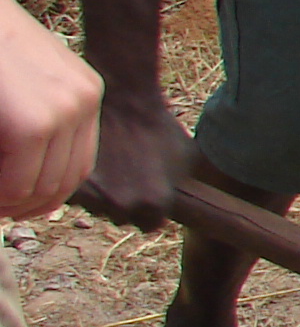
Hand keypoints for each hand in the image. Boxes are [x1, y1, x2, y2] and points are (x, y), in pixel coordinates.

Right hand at [0, 0, 102, 220]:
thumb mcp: (23, 79)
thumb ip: (35, 117)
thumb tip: (31, 178)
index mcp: (85, 92)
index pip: (76, 165)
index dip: (45, 193)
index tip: (16, 203)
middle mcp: (84, 102)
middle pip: (65, 181)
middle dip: (28, 203)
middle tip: (1, 209)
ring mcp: (64, 112)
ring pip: (40, 187)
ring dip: (11, 200)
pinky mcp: (33, 124)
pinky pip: (18, 181)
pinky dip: (1, 194)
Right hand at [71, 82, 183, 229]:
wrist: (123, 101)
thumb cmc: (159, 126)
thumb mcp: (189, 159)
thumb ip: (188, 186)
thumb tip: (202, 200)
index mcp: (155, 204)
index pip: (150, 225)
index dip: (150, 211)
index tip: (148, 194)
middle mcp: (124, 206)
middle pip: (122, 218)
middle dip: (126, 203)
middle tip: (127, 177)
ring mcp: (94, 197)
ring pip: (97, 208)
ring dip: (103, 195)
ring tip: (111, 167)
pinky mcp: (71, 185)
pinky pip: (77, 196)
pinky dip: (81, 186)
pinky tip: (94, 166)